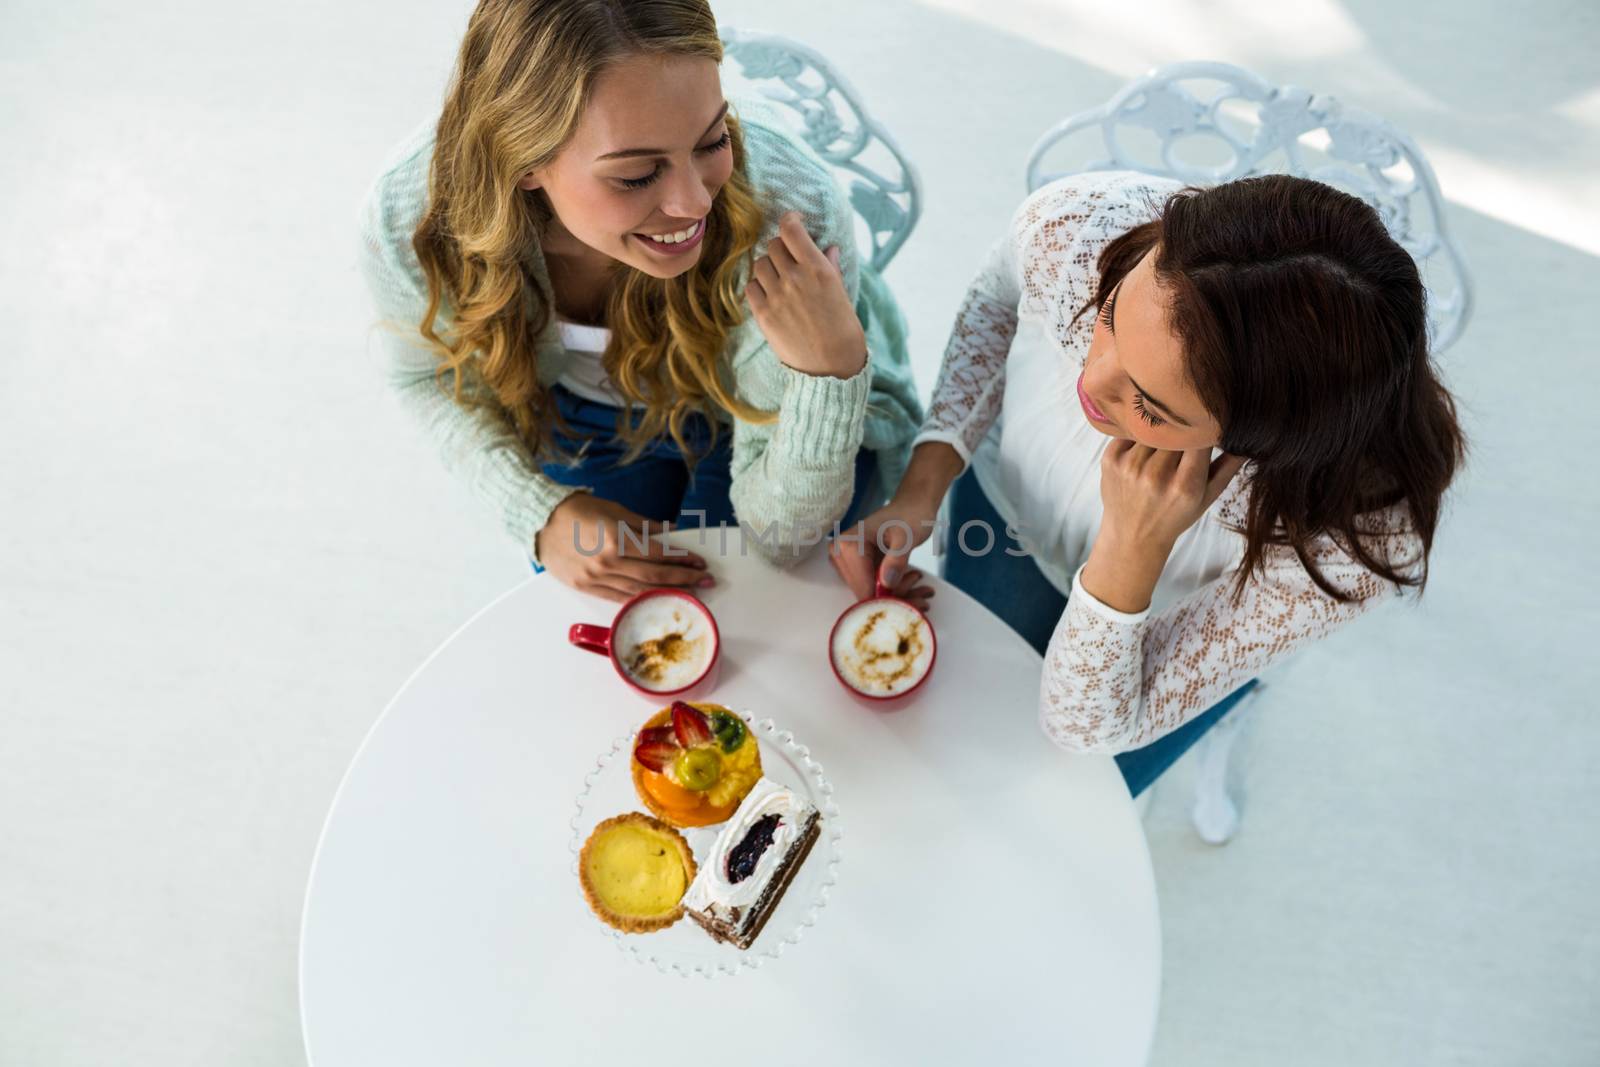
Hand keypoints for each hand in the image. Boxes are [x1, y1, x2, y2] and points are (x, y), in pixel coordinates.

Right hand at [535, 494, 710, 602]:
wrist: (539, 522)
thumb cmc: (577, 510)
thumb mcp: (614, 510)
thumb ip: (644, 525)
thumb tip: (671, 531)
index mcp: (616, 539)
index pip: (659, 553)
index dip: (683, 559)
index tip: (700, 562)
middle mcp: (608, 562)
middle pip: (654, 576)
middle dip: (684, 579)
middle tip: (706, 581)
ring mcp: (596, 578)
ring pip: (639, 591)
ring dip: (667, 592)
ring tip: (690, 592)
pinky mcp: (587, 587)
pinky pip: (619, 598)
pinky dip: (640, 599)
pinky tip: (658, 599)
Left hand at [745, 212, 865, 378]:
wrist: (831, 366)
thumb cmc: (843, 329)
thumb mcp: (842, 293)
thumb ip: (830, 267)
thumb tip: (827, 248)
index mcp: (818, 268)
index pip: (791, 229)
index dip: (789, 220)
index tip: (793, 222)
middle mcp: (795, 278)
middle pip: (773, 245)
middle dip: (781, 249)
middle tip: (789, 260)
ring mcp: (777, 296)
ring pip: (760, 264)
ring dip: (769, 268)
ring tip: (780, 281)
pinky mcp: (764, 314)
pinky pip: (751, 287)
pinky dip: (759, 287)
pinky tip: (771, 296)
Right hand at [828, 441, 964, 611]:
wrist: (912, 506)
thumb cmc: (910, 516)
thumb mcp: (907, 537)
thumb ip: (897, 559)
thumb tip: (885, 583)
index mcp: (848, 545)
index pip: (863, 588)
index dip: (889, 601)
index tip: (916, 603)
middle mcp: (840, 555)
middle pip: (866, 594)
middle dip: (897, 598)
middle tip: (924, 593)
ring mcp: (846, 562)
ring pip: (871, 595)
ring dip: (899, 596)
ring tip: (920, 584)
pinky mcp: (855, 568)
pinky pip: (874, 589)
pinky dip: (896, 591)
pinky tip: (913, 583)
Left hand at [1081, 443, 1244, 612]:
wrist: (1132, 536)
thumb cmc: (1174, 516)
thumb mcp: (1208, 498)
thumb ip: (1229, 467)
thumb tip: (1247, 438)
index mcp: (1186, 485)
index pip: (1200, 438)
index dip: (1204, 428)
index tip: (1208, 424)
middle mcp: (1156, 476)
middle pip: (1175, 432)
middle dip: (1182, 432)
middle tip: (1184, 436)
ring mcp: (1131, 467)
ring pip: (1153, 429)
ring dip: (1160, 434)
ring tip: (1162, 450)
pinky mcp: (1111, 459)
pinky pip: (1129, 431)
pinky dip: (1138, 435)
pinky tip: (1142, 453)